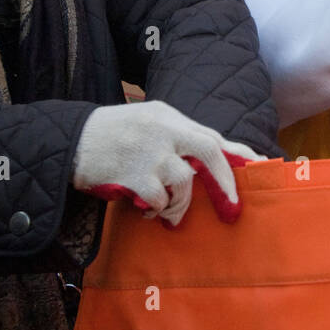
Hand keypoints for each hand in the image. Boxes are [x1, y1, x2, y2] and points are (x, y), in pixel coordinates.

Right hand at [72, 101, 263, 226]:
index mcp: (169, 117)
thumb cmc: (112, 138)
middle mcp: (163, 129)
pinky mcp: (132, 172)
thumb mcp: (148, 126)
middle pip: (208, 152)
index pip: (212, 135)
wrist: (67, 142)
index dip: (239, 154)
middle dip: (224, 182)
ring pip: (184, 180)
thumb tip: (216, 162)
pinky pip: (159, 198)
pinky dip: (157, 208)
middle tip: (232, 208)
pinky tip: (147, 209)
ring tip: (169, 212)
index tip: (262, 167)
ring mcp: (148, 150)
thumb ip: (179, 140)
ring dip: (180, 203)